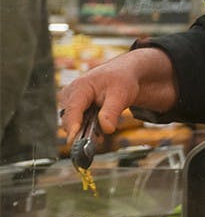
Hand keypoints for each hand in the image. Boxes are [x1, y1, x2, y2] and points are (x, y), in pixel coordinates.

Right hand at [57, 47, 177, 140]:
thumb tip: (106, 129)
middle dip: (80, 132)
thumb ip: (112, 112)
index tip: (74, 140)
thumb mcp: (121, 95)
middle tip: (96, 141)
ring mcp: (70, 102)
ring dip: (84, 131)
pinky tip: (99, 130)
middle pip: (69, 120)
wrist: (122, 75)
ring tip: (100, 133)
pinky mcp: (74, 108)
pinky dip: (86, 128)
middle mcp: (70, 94)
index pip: (73, 110)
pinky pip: (76, 123)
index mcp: (80, 87)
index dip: (73, 126)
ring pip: (71, 123)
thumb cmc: (121, 81)